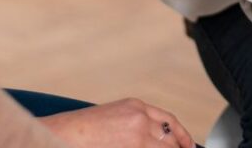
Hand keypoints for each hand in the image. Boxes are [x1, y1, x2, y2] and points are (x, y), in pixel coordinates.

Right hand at [39, 98, 194, 147]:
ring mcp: (138, 136)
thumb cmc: (82, 128)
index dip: (183, 135)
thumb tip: (153, 138)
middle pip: (170, 137)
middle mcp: (141, 119)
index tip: (189, 145)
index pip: (169, 120)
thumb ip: (135, 122)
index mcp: (136, 106)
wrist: (63, 134)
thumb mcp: (114, 115)